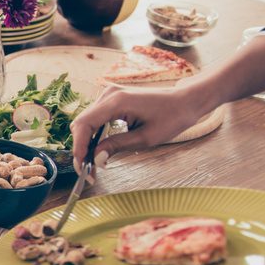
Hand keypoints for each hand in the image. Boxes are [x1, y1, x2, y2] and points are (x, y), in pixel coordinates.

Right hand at [69, 84, 206, 171]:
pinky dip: (93, 135)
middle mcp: (109, 94)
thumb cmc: (172, 117)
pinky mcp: (112, 99)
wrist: (185, 101)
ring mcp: (109, 95)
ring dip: (86, 143)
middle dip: (81, 148)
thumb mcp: (145, 138)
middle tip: (88, 170)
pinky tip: (99, 149)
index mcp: (117, 101)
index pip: (85, 124)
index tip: (82, 166)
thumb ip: (117, 146)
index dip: (79, 147)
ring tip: (93, 163)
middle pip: (81, 123)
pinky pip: (94, 119)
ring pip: (85, 122)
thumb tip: (96, 159)